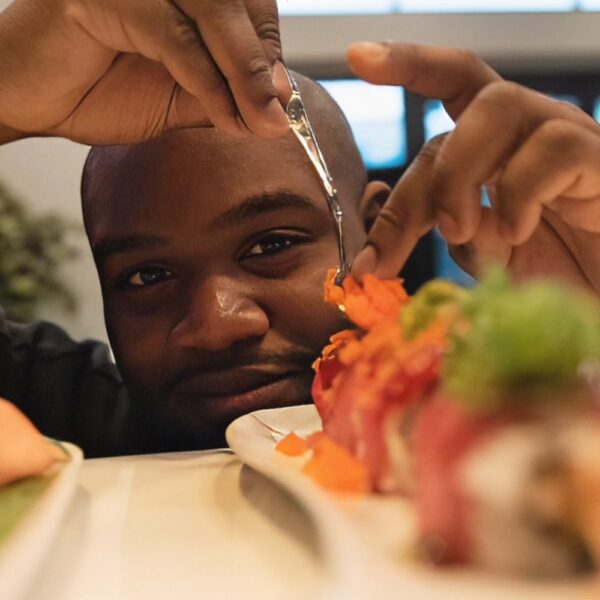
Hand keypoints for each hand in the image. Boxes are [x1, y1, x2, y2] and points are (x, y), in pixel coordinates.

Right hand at [0, 0, 288, 143]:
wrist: (34, 99)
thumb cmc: (101, 91)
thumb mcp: (180, 98)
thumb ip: (225, 95)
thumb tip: (277, 103)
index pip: (247, 5)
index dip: (267, 52)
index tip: (280, 103)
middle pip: (237, 3)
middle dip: (260, 67)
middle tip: (277, 119)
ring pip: (212, 12)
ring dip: (242, 73)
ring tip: (260, 121)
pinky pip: (173, 34)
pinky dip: (206, 78)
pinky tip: (223, 114)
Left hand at [349, 43, 599, 294]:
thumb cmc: (552, 275)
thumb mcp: (484, 257)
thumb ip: (446, 235)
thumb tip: (375, 254)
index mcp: (497, 144)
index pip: (452, 83)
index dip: (408, 63)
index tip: (356, 56)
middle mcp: (530, 130)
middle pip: (463, 109)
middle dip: (424, 181)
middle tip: (411, 242)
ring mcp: (569, 140)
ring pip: (498, 109)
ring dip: (461, 176)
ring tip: (462, 233)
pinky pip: (554, 148)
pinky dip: (518, 194)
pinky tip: (517, 232)